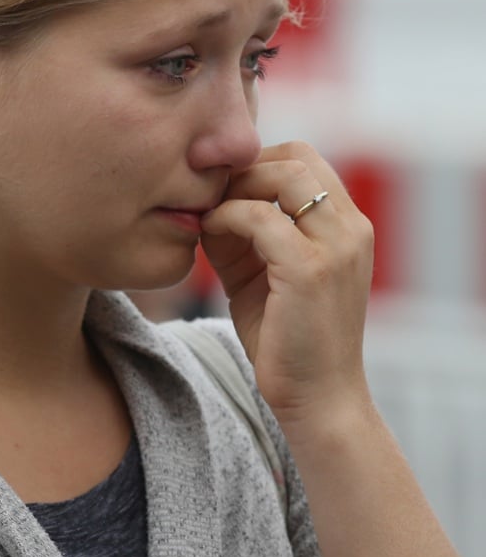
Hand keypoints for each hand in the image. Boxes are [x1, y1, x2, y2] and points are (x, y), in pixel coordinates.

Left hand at [199, 141, 374, 428]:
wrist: (315, 398)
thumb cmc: (285, 337)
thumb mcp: (260, 271)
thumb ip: (240, 232)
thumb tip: (205, 201)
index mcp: (347, 226)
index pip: (304, 160)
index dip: (257, 164)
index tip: (220, 190)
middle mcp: (351, 229)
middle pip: (296, 157)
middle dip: (245, 168)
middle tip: (209, 196)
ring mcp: (336, 247)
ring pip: (285, 175)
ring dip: (236, 187)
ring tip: (209, 214)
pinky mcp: (310, 270)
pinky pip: (261, 217)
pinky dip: (227, 216)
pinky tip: (208, 232)